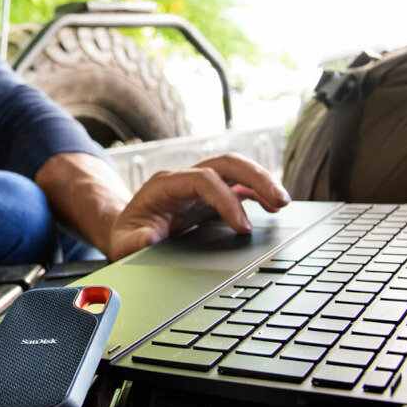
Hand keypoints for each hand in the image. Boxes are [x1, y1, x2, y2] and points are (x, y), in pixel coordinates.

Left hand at [105, 153, 290, 261]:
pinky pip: (237, 185)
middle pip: (224, 163)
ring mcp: (199, 184)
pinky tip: (273, 207)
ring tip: (283, 203)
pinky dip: (257, 192)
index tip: (243, 228)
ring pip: (235, 169)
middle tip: (280, 201)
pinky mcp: (209, 195)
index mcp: (165, 185)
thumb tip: (148, 240)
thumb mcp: (122, 244)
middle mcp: (184, 178)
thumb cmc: (126, 236)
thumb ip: (133, 243)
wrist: (127, 231)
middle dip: (255, 177)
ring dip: (262, 181)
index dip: (226, 200)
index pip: (202, 179)